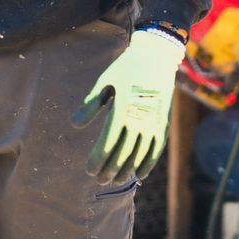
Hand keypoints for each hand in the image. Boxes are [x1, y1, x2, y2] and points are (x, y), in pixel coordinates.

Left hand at [71, 30, 181, 183]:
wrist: (156, 57)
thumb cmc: (126, 69)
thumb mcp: (105, 82)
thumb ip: (90, 104)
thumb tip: (74, 124)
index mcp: (122, 109)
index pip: (107, 142)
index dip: (98, 159)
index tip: (89, 170)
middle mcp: (139, 118)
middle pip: (123, 153)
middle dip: (110, 169)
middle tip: (100, 180)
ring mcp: (154, 122)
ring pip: (140, 154)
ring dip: (127, 170)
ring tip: (117, 181)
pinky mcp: (164, 123)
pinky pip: (157, 148)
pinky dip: (149, 163)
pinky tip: (140, 174)